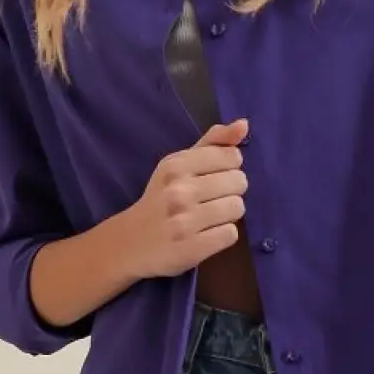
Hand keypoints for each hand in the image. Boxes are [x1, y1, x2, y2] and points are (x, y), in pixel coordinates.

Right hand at [123, 118, 249, 278]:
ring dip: (228, 214)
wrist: (129, 242)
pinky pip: (231, 234)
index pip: (232, 156)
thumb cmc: (160, 198)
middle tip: (209, 200)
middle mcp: (180, 191)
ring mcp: (185, 221)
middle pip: (239, 182)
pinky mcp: (192, 248)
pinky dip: (222, 235)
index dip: (229, 168)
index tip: (212, 177)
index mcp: (176, 165)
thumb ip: (212, 142)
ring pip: (238, 208)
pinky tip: (205, 234)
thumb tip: (244, 125)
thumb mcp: (178, 164)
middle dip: (230, 191)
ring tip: (208, 218)